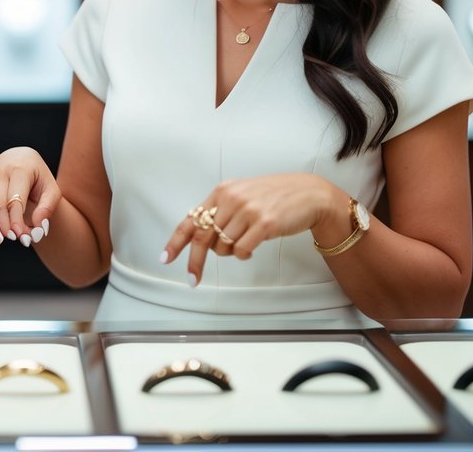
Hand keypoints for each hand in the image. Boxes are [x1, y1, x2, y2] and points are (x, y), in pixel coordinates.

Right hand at [0, 147, 60, 246]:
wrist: (20, 160)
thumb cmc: (38, 178)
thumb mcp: (51, 189)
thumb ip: (48, 208)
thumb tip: (39, 227)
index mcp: (19, 169)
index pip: (15, 200)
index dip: (17, 221)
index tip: (22, 237)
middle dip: (4, 226)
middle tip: (14, 239)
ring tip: (3, 239)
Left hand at [161, 174, 340, 284]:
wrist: (308, 194)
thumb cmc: (274, 196)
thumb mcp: (242, 194)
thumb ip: (222, 210)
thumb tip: (201, 236)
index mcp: (222, 192)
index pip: (191, 220)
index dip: (176, 241)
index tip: (165, 258)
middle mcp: (232, 199)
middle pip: (203, 238)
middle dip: (195, 262)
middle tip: (192, 279)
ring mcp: (248, 211)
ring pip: (224, 247)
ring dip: (230, 252)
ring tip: (245, 241)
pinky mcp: (264, 224)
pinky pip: (242, 251)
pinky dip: (244, 255)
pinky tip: (253, 247)